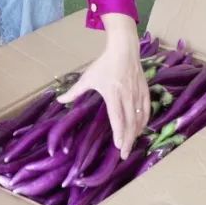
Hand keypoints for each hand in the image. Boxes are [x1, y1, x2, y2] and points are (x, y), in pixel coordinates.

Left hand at [58, 13, 148, 158]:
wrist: (124, 49)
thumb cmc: (104, 64)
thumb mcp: (88, 77)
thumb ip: (75, 91)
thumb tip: (59, 100)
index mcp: (113, 94)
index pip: (117, 118)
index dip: (119, 133)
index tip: (119, 147)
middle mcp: (127, 96)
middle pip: (130, 123)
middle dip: (128, 140)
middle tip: (125, 155)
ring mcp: (137, 94)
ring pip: (140, 118)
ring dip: (136, 133)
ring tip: (131, 144)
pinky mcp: (144, 91)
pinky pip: (146, 110)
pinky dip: (144, 121)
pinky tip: (140, 129)